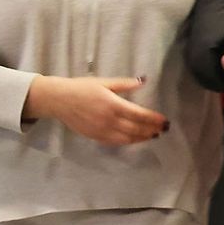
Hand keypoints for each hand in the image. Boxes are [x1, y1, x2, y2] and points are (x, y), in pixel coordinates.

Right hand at [22, 75, 165, 145]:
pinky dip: (128, 142)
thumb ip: (125, 84)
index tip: (164, 120)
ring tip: (152, 135)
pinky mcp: (95, 137)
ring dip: (142, 138)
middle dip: (151, 129)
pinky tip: (134, 139)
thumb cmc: (82, 88)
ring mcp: (102, 131)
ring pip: (127, 138)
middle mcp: (109, 120)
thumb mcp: (104, 82)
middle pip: (136, 128)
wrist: (59, 100)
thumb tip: (143, 81)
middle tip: (163, 129)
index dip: (153, 119)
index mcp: (113, 104)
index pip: (139, 115)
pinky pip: (115, 142)